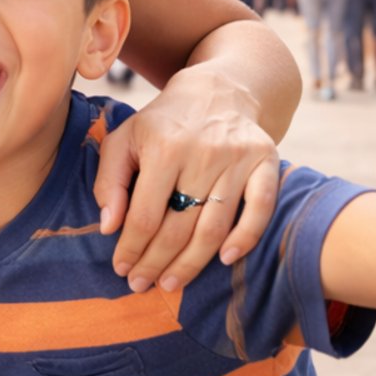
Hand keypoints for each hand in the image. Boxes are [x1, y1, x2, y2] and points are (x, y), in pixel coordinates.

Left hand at [92, 66, 279, 293]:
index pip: (144, 213)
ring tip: (171, 283)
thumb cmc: (164, 123)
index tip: (122, 268)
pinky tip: (224, 259)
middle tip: (142, 284)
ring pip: (214, 226)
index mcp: (162, 146)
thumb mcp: (125, 138)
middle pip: (178, 226)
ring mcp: (238, 158)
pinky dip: (246, 238)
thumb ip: (110, 181)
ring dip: (192, 263)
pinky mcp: (266, 161)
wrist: (218, 91)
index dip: (131, 247)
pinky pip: (260, 209)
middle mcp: (202, 152)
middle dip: (156, 262)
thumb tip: (109, 227)